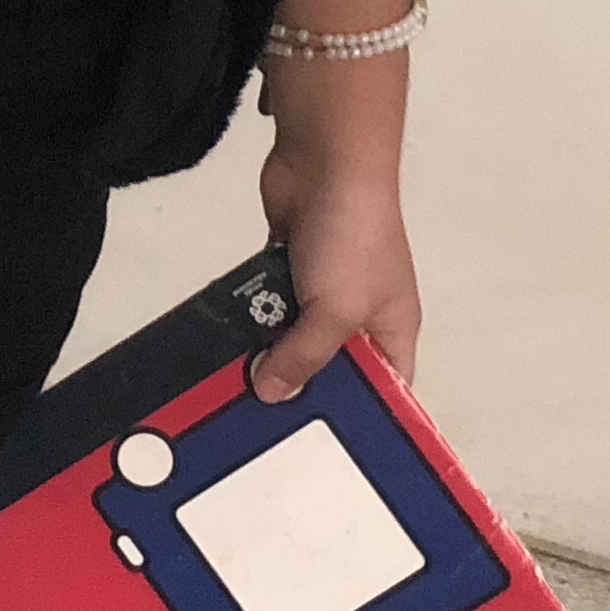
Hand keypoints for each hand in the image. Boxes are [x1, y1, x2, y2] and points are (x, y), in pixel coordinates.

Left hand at [250, 65, 421, 399]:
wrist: (324, 163)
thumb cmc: (353, 239)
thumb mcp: (337, 311)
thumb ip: (305, 355)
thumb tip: (272, 393)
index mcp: (392, 333)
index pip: (386, 391)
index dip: (361, 418)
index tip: (322, 447)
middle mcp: (359, 316)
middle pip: (329, 367)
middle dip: (297, 387)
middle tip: (255, 425)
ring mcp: (321, 290)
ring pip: (289, 336)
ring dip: (263, 353)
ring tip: (225, 391)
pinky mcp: (285, 266)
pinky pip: (265, 305)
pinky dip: (247, 319)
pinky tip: (217, 346)